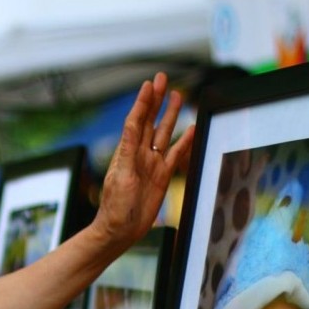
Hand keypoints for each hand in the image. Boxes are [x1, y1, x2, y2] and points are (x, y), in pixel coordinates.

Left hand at [93, 72, 194, 249]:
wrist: (121, 229)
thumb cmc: (116, 206)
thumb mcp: (122, 176)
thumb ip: (128, 150)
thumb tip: (131, 124)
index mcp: (127, 152)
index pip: (137, 120)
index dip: (143, 101)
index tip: (149, 83)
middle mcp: (139, 154)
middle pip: (150, 120)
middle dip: (156, 100)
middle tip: (162, 78)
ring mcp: (152, 164)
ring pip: (164, 133)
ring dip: (170, 115)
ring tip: (178, 95)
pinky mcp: (162, 176)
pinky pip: (176, 154)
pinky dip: (184, 141)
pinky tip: (192, 128)